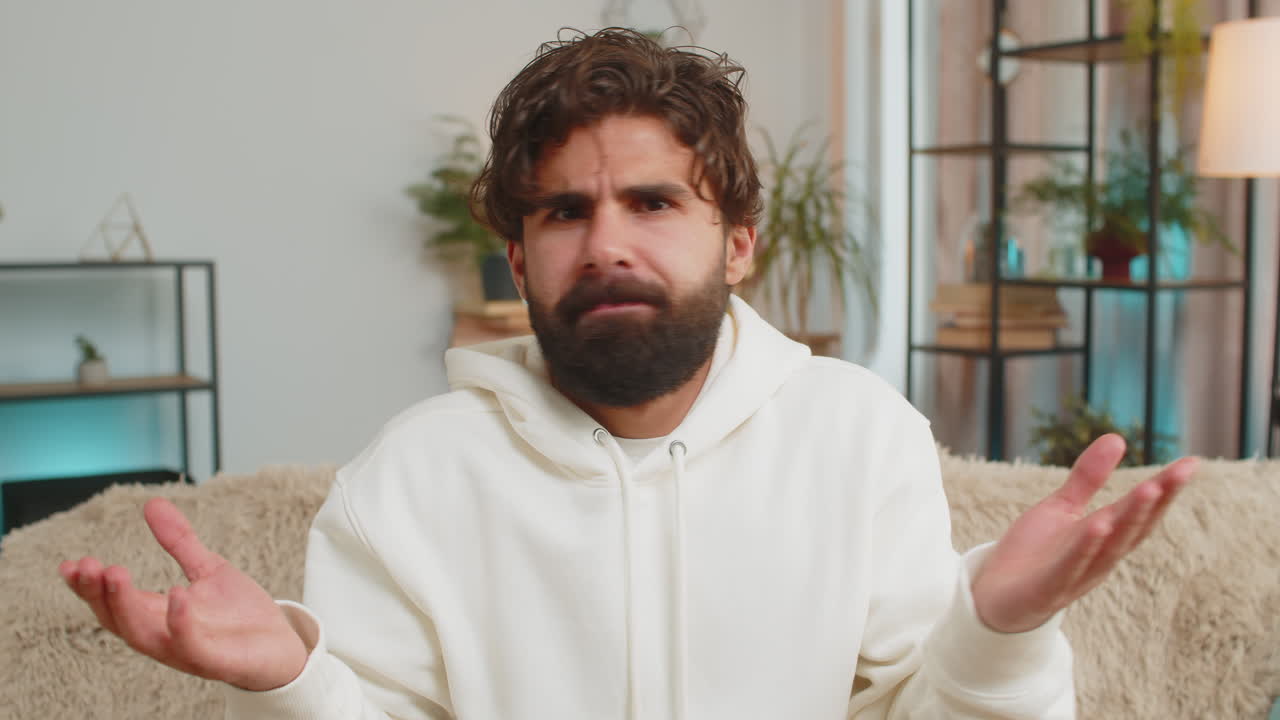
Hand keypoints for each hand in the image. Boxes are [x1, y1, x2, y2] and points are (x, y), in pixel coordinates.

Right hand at [57, 497, 308, 691]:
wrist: (282, 646)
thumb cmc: (239, 614)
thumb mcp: (207, 569)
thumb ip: (179, 541)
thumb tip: (152, 503)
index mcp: (157, 614)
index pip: (111, 603)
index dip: (88, 587)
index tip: (70, 564)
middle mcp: (163, 635)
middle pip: (116, 620)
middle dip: (97, 594)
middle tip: (87, 566)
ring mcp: (186, 651)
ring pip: (143, 636)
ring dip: (125, 606)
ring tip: (115, 573)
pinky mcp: (214, 661)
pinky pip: (190, 647)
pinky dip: (179, 624)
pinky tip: (176, 594)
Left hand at [970, 434, 1196, 633]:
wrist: (995, 598)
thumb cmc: (1034, 554)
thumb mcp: (1062, 508)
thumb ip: (1088, 478)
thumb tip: (1118, 437)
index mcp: (1104, 537)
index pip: (1140, 512)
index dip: (1166, 490)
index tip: (1191, 463)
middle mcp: (1098, 557)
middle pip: (1133, 528)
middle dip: (1157, 500)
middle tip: (1180, 472)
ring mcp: (1076, 575)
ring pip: (1109, 548)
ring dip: (1129, 520)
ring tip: (1148, 489)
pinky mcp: (1048, 589)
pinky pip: (1070, 568)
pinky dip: (1085, 548)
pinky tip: (1098, 525)